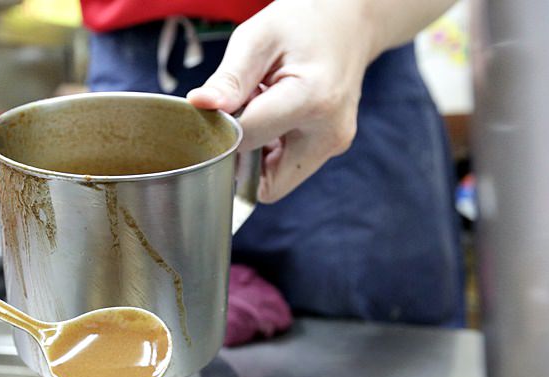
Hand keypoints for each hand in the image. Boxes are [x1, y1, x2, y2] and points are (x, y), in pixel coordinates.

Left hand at [187, 0, 373, 202]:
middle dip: (241, 158)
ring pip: (276, 181)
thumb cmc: (302, 23)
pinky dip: (271, 150)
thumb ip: (229, 79)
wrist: (348, 21)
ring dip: (256, 155)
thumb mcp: (258, 39)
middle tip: (238, 115)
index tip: (216, 110)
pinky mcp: (331, 148)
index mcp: (312, 101)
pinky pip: (288, 168)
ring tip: (260, 110)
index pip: (246, 142)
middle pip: (266, 183)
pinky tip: (272, 117)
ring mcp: (334, 145)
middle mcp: (329, 133)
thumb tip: (200, 106)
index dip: (222, 131)